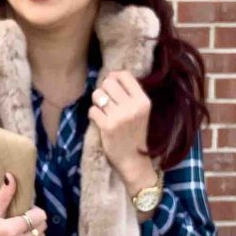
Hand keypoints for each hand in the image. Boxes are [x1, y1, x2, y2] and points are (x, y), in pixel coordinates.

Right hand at [0, 173, 46, 235]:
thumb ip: (4, 195)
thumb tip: (11, 176)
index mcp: (11, 230)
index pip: (39, 217)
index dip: (35, 212)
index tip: (28, 211)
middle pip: (41, 228)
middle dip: (35, 222)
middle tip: (24, 221)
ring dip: (34, 234)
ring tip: (22, 233)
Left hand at [88, 70, 154, 184]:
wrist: (133, 160)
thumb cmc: (135, 134)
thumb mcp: (140, 111)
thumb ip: (129, 94)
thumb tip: (111, 74)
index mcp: (143, 101)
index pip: (124, 75)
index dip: (114, 78)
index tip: (112, 88)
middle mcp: (133, 107)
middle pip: (108, 83)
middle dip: (103, 91)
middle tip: (106, 103)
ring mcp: (120, 117)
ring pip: (97, 95)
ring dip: (97, 103)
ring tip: (103, 112)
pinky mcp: (107, 127)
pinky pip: (92, 110)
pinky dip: (93, 115)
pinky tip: (99, 122)